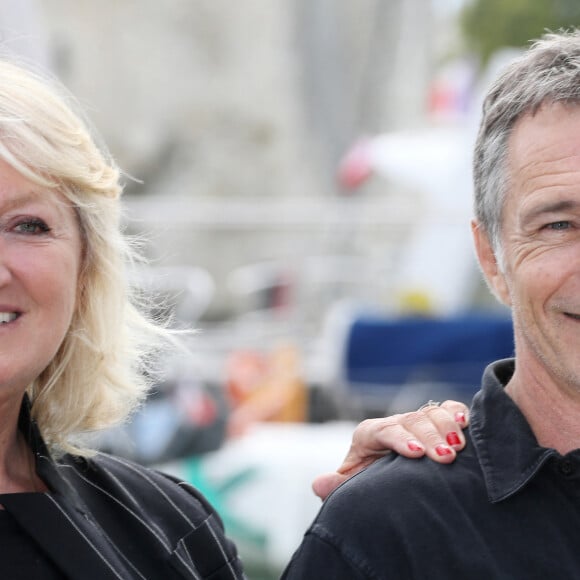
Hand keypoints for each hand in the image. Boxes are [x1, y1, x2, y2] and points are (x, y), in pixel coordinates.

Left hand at [312, 400, 468, 499]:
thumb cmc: (371, 486)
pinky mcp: (436, 423)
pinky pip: (448, 409)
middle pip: (411, 421)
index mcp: (369, 435)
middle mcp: (394, 425)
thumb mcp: (355, 487)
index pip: (382, 430)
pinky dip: (457, 413)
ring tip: (458, 447)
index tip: (415, 454)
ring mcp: (416, 422)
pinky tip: (466, 424)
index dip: (399, 439)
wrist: (391, 485)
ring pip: (431, 413)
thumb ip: (338, 486)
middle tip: (446, 457)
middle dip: (429, 437)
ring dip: (446, 427)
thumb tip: (318, 484)